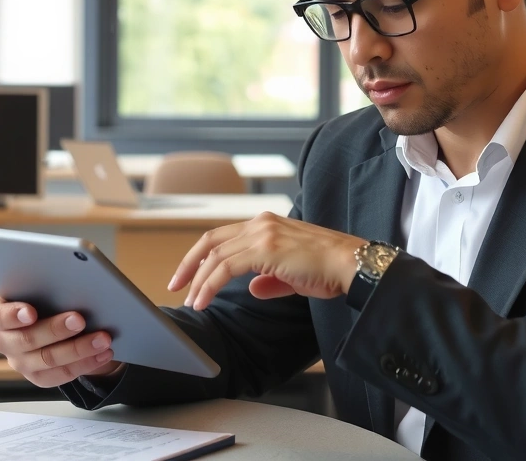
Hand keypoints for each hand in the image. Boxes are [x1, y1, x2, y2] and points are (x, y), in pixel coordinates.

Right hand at [0, 292, 122, 387]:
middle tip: (80, 319)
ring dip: (78, 349)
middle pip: (27, 340)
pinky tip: (103, 353)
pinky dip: (86, 363)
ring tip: (102, 339)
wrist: (51, 313)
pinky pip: (61, 375)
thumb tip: (69, 274)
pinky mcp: (38, 376)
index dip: (13, 315)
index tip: (31, 312)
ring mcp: (19, 361)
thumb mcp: (38, 282)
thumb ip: (44, 280)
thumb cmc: (43, 292)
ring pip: (48, 360)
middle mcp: (3, 340)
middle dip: (55, 329)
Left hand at [169, 212, 366, 310]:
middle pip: (211, 241)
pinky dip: (210, 284)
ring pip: (216, 256)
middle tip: (175, 285)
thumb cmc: (328, 270)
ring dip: (198, 280)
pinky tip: (204, 300)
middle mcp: (261, 223)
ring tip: (191, 301)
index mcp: (266, 224)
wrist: (349, 264)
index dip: (202, 255)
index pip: (223, 236)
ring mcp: (262, 233)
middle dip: (189, 264)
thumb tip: (254, 288)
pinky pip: (226, 267)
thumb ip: (270, 278)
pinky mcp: (265, 248)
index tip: (189, 275)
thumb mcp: (292, 274)